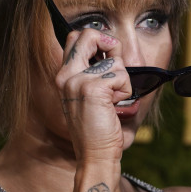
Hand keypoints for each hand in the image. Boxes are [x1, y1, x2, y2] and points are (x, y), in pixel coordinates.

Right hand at [54, 29, 131, 165]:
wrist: (95, 156)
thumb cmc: (99, 130)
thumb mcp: (92, 96)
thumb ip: (96, 71)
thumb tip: (114, 49)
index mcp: (64, 76)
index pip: (75, 38)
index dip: (98, 40)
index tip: (108, 58)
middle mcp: (66, 76)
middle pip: (89, 34)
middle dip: (111, 46)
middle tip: (115, 71)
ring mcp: (78, 81)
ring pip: (115, 60)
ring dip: (123, 81)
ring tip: (112, 102)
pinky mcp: (93, 88)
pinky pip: (122, 76)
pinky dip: (125, 92)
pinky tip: (114, 107)